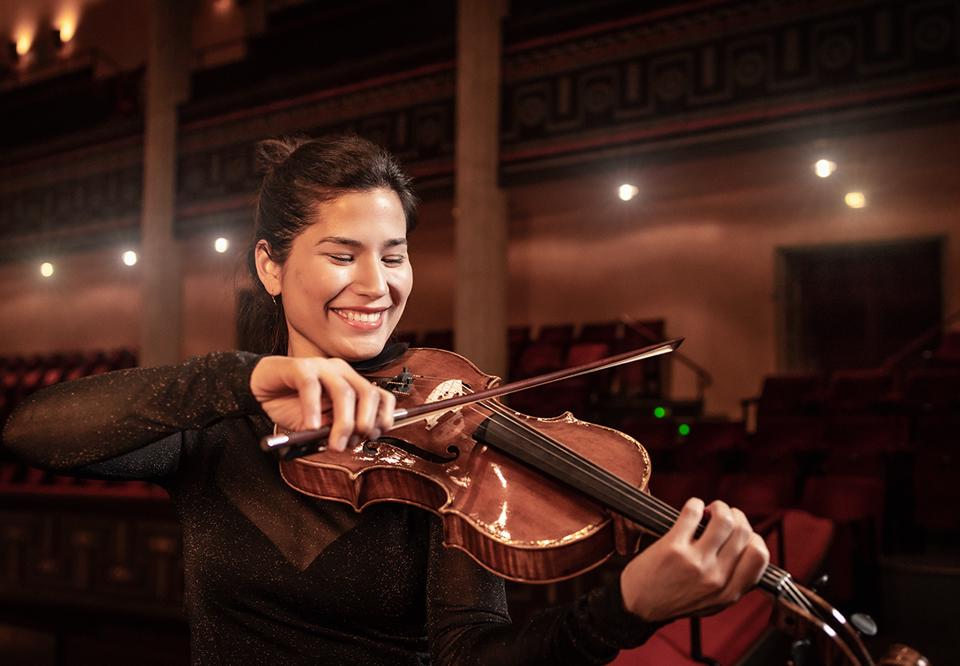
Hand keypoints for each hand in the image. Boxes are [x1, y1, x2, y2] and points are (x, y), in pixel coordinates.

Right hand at [250, 356, 395, 450]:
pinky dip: (313, 409)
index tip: (374, 437)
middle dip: (365, 421)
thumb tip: (353, 440)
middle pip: (367, 393)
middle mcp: (341, 373)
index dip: (383, 417)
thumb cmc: (292, 406)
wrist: (261, 389)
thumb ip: (335, 430)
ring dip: (343, 422)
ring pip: (343, 392)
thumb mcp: (319, 425)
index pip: (381, 397)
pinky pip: (311, 386)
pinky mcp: (299, 367)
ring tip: (334, 444)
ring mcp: (322, 367)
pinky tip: (312, 427)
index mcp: (352, 384)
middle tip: (354, 443)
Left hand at [619, 498, 769, 621]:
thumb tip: (750, 546)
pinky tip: (691, 509)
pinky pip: (693, 512)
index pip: (760, 555)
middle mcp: (716, 578)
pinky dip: (695, 504)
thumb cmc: (675, 599)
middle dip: (735, 516)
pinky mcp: (673, 548)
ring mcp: (695, 562)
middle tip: (721, 516)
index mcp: (729, 593)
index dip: (753, 537)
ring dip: (718, 507)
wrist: (637, 605)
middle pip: (743, 532)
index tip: (739, 534)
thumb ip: (733, 581)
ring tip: (708, 511)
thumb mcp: (712, 602)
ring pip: (724, 519)